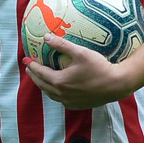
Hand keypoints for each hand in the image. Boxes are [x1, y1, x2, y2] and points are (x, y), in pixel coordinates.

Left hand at [21, 34, 137, 110]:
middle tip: (29, 68)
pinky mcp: (76, 106)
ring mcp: (69, 102)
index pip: (40, 73)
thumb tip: (46, 37)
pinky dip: (54, 93)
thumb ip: (62, 45)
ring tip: (40, 78)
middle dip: (34, 76)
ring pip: (50, 94)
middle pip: (42, 85)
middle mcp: (61, 94)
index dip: (32, 65)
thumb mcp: (80, 52)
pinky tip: (57, 89)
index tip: (26, 60)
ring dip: (43, 85)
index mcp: (59, 81)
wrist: (117, 85)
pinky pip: (60, 100)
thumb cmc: (99, 67)